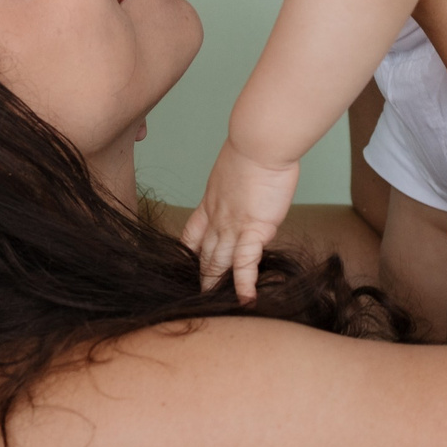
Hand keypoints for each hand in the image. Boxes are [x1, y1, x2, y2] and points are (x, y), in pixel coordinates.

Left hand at [183, 139, 302, 301]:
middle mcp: (217, 217)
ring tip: (214, 306)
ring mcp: (233, 225)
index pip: (192, 235)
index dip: (188, 253)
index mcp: (210, 202)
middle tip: (197, 297)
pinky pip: (246, 262)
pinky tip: (245, 300)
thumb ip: (236, 186)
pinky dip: (245, 283)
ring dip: (216, 285)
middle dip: (201, 277)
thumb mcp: (236, 167)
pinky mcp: (255, 228)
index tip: (185, 267)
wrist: (261, 141)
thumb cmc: (255, 145)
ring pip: (219, 262)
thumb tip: (244, 189)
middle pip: (204, 254)